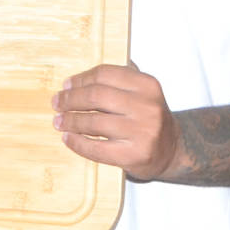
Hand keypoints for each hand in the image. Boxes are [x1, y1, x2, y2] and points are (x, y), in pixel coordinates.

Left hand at [54, 61, 179, 180]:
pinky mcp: (134, 155)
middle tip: (57, 103)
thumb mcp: (143, 92)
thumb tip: (78, 78)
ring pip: (94, 121)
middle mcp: (147, 106)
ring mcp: (142, 132)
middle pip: (96, 96)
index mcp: (147, 85)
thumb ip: (120, 78)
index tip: (66, 85)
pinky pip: (97, 148)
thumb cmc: (149, 118)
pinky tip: (68, 138)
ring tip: (59, 121)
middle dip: (71, 99)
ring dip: (70, 120)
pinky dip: (77, 143)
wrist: (172, 151)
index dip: (80, 79)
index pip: (104, 75)